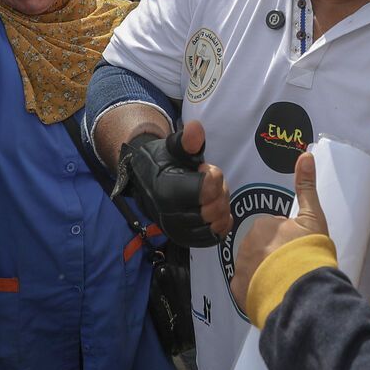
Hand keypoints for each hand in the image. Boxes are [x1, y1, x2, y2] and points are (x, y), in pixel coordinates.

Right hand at [119, 122, 231, 246]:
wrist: (148, 184)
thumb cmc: (164, 163)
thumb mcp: (174, 147)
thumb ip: (188, 140)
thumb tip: (195, 128)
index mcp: (167, 192)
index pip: (208, 189)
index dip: (212, 174)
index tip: (202, 168)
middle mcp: (171, 217)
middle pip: (216, 208)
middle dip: (219, 190)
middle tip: (209, 181)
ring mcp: (179, 232)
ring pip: (218, 223)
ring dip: (221, 206)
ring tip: (209, 195)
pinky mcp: (187, 241)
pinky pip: (216, 236)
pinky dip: (221, 222)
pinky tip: (213, 207)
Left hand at [229, 150, 330, 312]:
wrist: (301, 290)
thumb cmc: (308, 252)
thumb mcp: (312, 217)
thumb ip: (306, 187)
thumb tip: (305, 154)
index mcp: (263, 225)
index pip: (274, 230)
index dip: (288, 240)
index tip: (298, 249)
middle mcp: (246, 244)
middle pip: (260, 248)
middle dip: (273, 256)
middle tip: (291, 266)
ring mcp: (240, 268)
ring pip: (251, 267)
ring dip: (263, 273)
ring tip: (283, 282)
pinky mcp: (238, 290)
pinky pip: (244, 287)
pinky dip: (254, 290)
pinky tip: (270, 293)